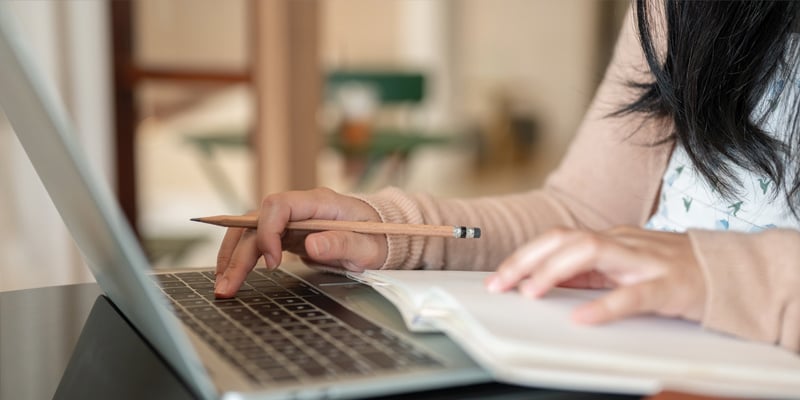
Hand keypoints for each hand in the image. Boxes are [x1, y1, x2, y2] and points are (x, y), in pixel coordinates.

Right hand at [214, 187, 386, 297]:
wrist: (382, 235)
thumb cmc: (377, 239)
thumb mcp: (367, 247)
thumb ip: (342, 244)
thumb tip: (312, 246)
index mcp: (320, 203)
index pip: (278, 205)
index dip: (268, 231)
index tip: (272, 263)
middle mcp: (300, 207)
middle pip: (256, 221)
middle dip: (239, 253)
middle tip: (228, 285)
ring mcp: (291, 220)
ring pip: (250, 230)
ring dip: (233, 256)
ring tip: (222, 285)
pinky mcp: (286, 233)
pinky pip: (256, 240)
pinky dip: (241, 257)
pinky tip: (230, 275)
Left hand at [485, 226, 705, 323]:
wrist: (731, 273)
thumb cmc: (673, 270)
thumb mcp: (622, 268)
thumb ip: (587, 272)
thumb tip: (545, 279)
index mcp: (609, 240)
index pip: (556, 238)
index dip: (523, 256)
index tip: (498, 278)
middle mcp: (622, 243)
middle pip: (565, 238)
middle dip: (527, 259)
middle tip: (502, 284)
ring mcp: (645, 261)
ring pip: (592, 252)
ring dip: (555, 270)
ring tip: (531, 292)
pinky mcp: (669, 285)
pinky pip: (633, 294)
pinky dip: (605, 305)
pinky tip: (583, 318)